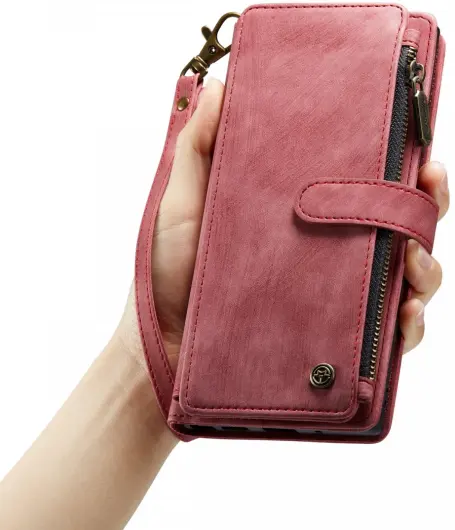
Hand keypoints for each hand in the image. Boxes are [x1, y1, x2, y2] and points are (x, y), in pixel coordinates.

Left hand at [117, 78, 447, 370]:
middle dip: (426, 209)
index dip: (397, 168)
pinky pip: (385, 337)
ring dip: (425, 267)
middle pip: (395, 230)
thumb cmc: (173, 270)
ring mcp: (331, 299)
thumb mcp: (184, 202)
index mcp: (301, 218)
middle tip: (429, 185)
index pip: (362, 189)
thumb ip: (200, 147)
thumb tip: (220, 87)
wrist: (164, 336)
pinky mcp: (330, 341)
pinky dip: (407, 326)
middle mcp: (325, 255)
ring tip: (413, 258)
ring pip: (403, 280)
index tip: (414, 148)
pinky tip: (402, 311)